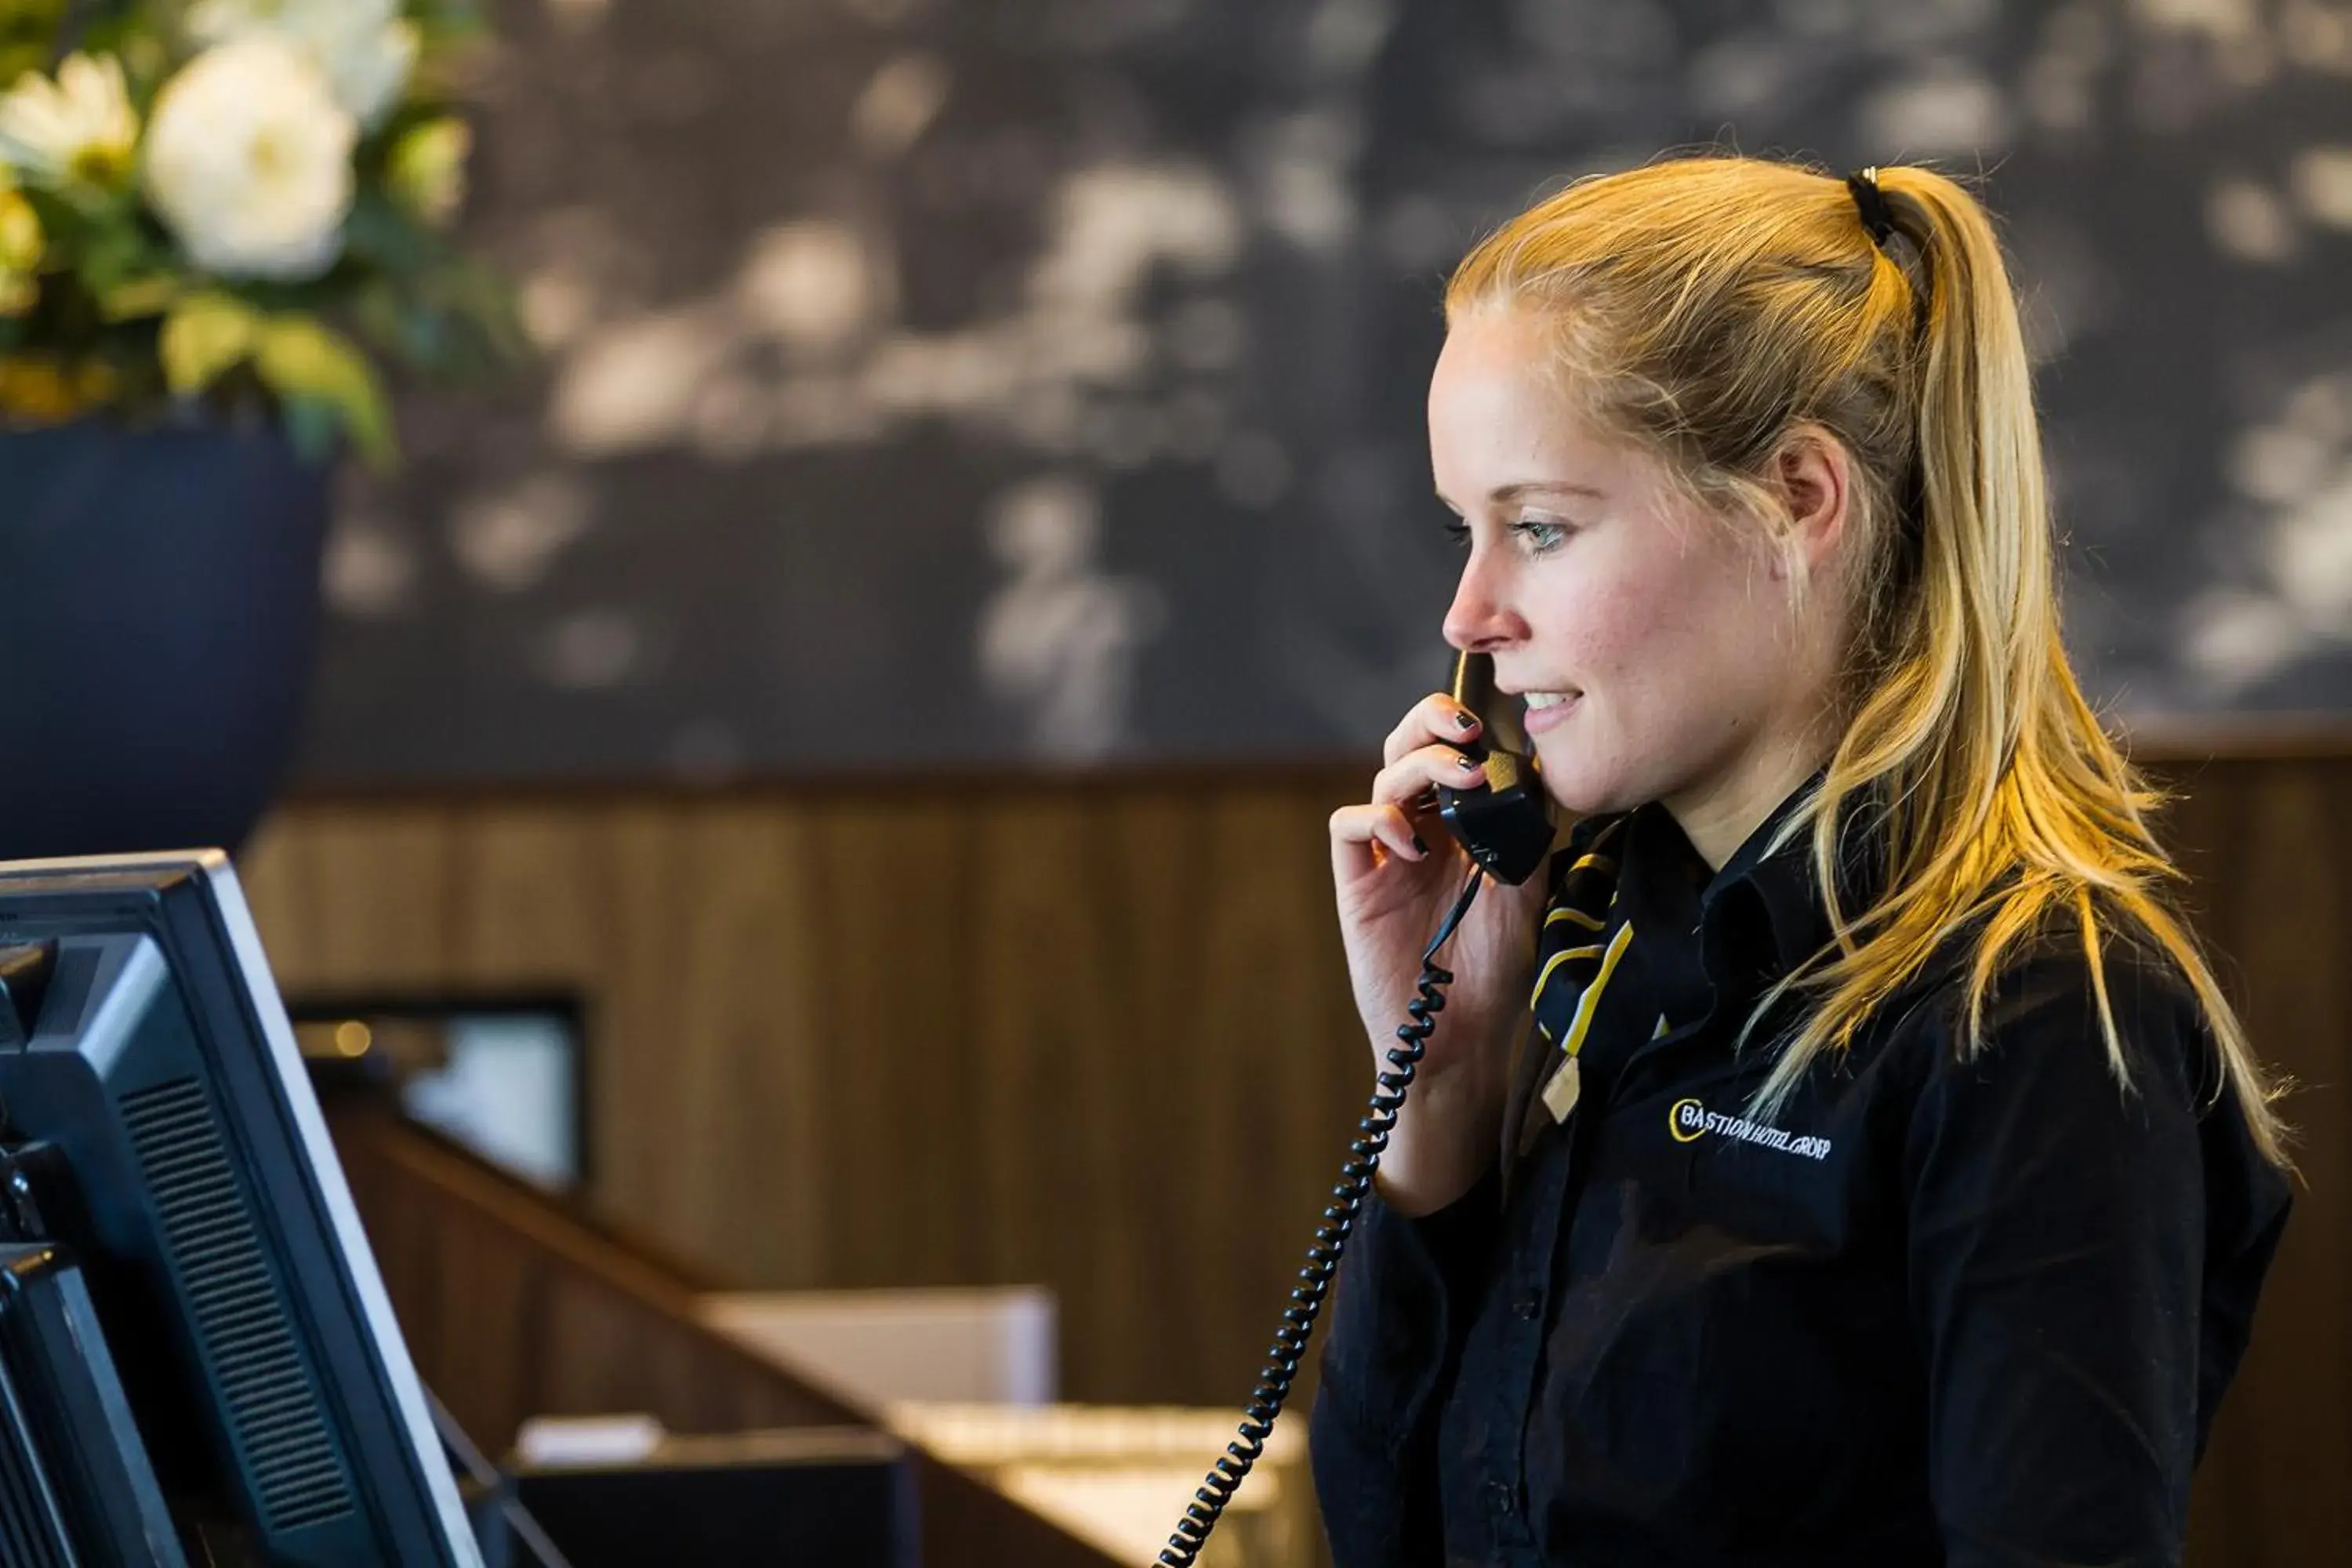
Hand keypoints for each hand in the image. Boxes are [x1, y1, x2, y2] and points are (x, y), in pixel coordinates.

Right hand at [1328, 692, 1549, 1211]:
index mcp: (1463, 825)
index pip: (1455, 755)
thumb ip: (1526, 832)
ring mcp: (1387, 855)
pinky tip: (1412, 842)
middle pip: (1411, 748)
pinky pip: (1348, 827)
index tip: (1500, 726)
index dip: (1468, 729)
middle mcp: (1423, 830)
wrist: (1459, 1036)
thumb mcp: (1527, 889)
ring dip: (1420, 766)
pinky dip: (1376, 818)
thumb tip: (1535, 768)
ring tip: (1458, 781)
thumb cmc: (1496, 969)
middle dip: (1434, 722)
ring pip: (1383, 775)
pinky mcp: (1358, 884)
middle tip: (1466, 729)